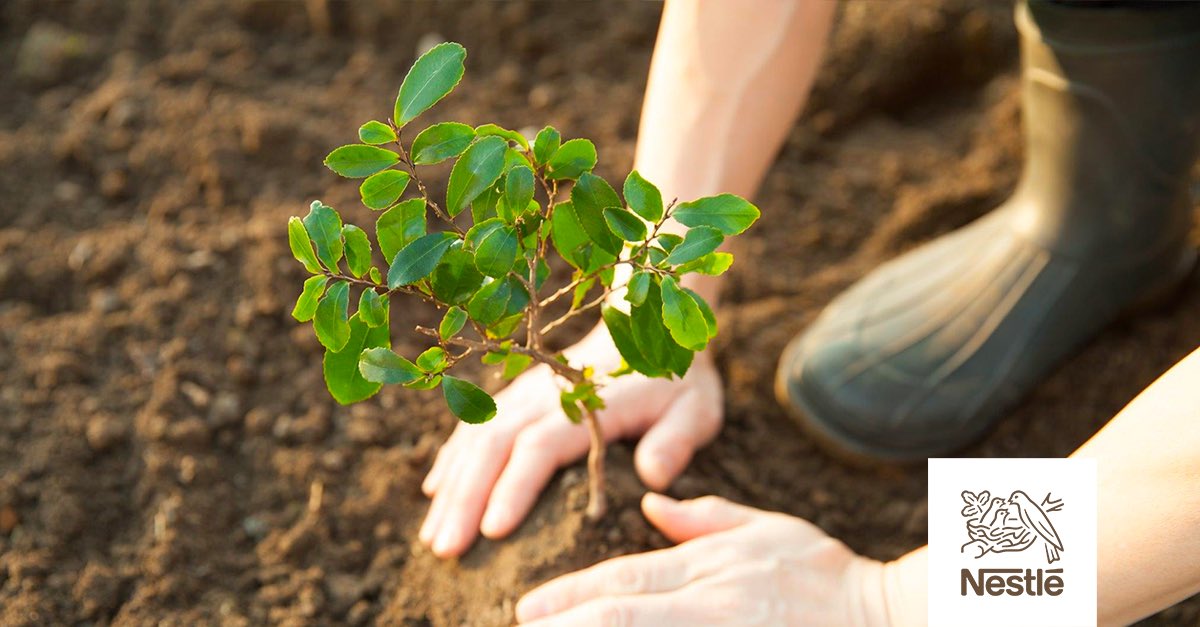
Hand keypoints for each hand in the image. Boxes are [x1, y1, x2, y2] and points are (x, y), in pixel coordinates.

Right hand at [418, 325, 723, 557]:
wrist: (647, 326)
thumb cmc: (675, 380)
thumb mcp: (695, 409)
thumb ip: (675, 441)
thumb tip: (653, 476)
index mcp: (586, 403)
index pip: (540, 447)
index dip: (514, 488)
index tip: (492, 531)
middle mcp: (545, 395)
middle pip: (493, 446)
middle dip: (466, 498)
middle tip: (446, 548)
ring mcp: (524, 393)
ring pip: (476, 438)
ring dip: (452, 487)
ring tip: (432, 536)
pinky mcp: (515, 396)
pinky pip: (474, 425)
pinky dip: (452, 458)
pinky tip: (435, 492)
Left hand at [516, 494, 891, 625]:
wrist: (886, 613)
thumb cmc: (825, 573)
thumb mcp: (765, 529)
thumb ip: (704, 518)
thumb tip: (651, 501)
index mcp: (711, 565)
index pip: (625, 579)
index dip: (572, 595)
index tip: (530, 607)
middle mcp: (710, 603)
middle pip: (622, 614)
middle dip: (567, 624)